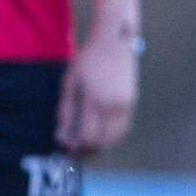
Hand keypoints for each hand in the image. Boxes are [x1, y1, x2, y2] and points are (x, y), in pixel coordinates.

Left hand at [54, 22, 138, 156]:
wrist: (114, 41)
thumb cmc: (88, 60)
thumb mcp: (70, 82)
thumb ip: (66, 111)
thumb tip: (63, 135)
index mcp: (95, 100)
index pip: (87, 137)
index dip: (76, 149)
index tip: (66, 151)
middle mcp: (113, 106)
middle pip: (102, 142)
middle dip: (87, 152)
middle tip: (75, 154)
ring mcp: (126, 105)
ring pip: (115, 139)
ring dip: (101, 148)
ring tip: (87, 148)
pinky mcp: (132, 102)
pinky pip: (123, 129)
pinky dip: (112, 138)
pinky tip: (101, 137)